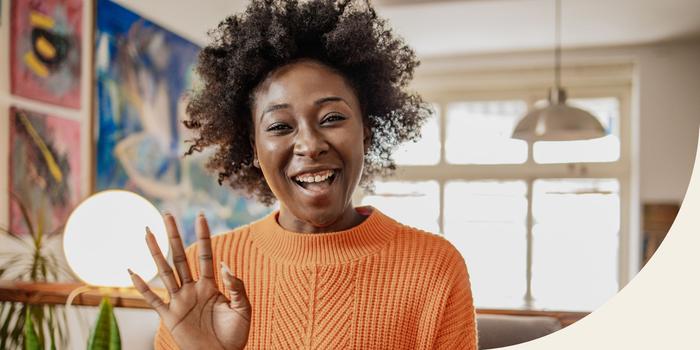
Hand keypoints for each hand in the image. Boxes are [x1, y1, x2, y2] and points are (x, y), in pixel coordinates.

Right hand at [129, 213, 250, 349]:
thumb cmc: (235, 335)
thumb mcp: (242, 308)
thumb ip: (236, 286)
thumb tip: (224, 265)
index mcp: (211, 285)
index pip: (206, 255)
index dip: (204, 236)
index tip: (201, 216)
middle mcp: (192, 289)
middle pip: (181, 256)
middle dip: (174, 236)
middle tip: (167, 214)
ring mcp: (180, 301)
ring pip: (165, 271)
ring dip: (156, 252)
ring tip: (147, 232)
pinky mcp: (171, 317)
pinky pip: (154, 299)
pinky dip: (142, 287)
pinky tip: (132, 271)